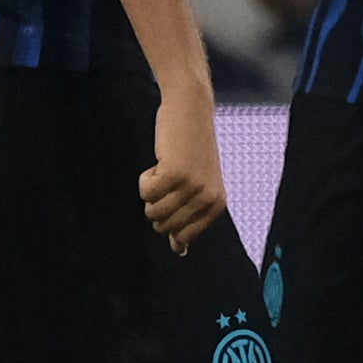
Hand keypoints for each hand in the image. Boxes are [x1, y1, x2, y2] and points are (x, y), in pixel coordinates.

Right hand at [137, 86, 228, 250]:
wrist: (191, 110)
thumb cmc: (192, 149)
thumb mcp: (197, 188)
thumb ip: (189, 220)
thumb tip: (179, 252)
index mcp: (217, 205)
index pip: (182, 236)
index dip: (169, 218)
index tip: (176, 194)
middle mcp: (207, 199)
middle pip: (164, 226)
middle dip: (158, 204)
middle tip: (170, 178)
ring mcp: (192, 187)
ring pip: (152, 211)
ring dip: (151, 191)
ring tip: (166, 169)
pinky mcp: (174, 174)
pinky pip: (145, 192)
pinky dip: (145, 178)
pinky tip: (160, 161)